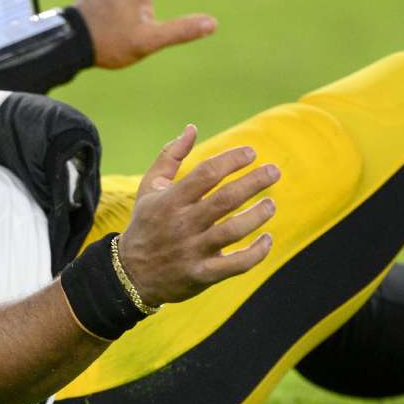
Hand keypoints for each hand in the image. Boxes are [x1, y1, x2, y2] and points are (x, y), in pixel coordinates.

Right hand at [118, 125, 278, 305]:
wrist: (130, 273)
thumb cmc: (146, 223)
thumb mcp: (149, 187)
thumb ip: (170, 157)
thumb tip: (192, 128)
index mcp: (170, 200)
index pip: (206, 173)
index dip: (232, 160)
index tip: (251, 153)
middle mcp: (182, 224)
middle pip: (226, 199)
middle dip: (254, 181)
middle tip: (274, 171)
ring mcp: (192, 250)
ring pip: (234, 230)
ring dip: (258, 215)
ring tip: (271, 204)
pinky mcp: (201, 274)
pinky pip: (236, 264)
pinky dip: (256, 252)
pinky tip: (266, 239)